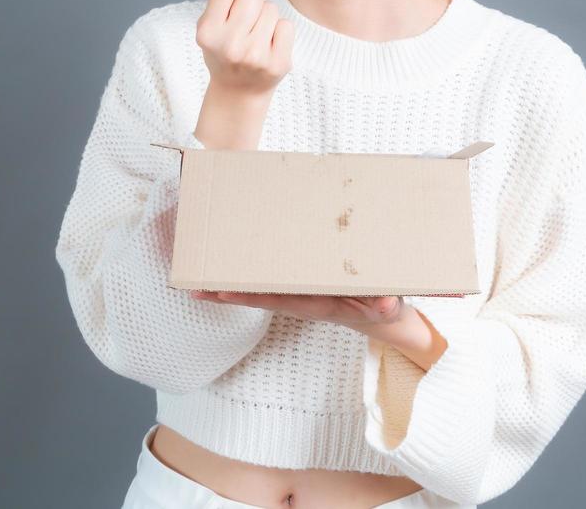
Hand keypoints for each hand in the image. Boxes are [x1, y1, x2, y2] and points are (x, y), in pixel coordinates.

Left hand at [191, 290, 448, 369]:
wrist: (384, 318)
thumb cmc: (383, 310)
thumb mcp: (389, 308)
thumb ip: (386, 306)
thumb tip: (385, 304)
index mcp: (317, 303)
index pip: (278, 299)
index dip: (251, 296)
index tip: (226, 293)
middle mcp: (302, 300)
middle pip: (258, 297)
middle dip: (228, 294)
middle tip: (196, 289)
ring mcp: (299, 295)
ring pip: (258, 291)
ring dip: (229, 287)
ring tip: (197, 282)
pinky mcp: (301, 287)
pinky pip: (270, 281)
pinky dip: (248, 278)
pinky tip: (229, 267)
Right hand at [195, 0, 293, 96]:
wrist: (238, 93)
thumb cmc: (223, 51)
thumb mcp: (212, 27)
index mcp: (207, 31)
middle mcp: (229, 44)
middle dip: (251, 4)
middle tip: (243, 25)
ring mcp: (255, 56)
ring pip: (271, 9)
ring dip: (265, 19)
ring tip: (255, 39)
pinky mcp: (278, 63)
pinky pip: (286, 25)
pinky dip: (279, 32)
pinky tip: (268, 47)